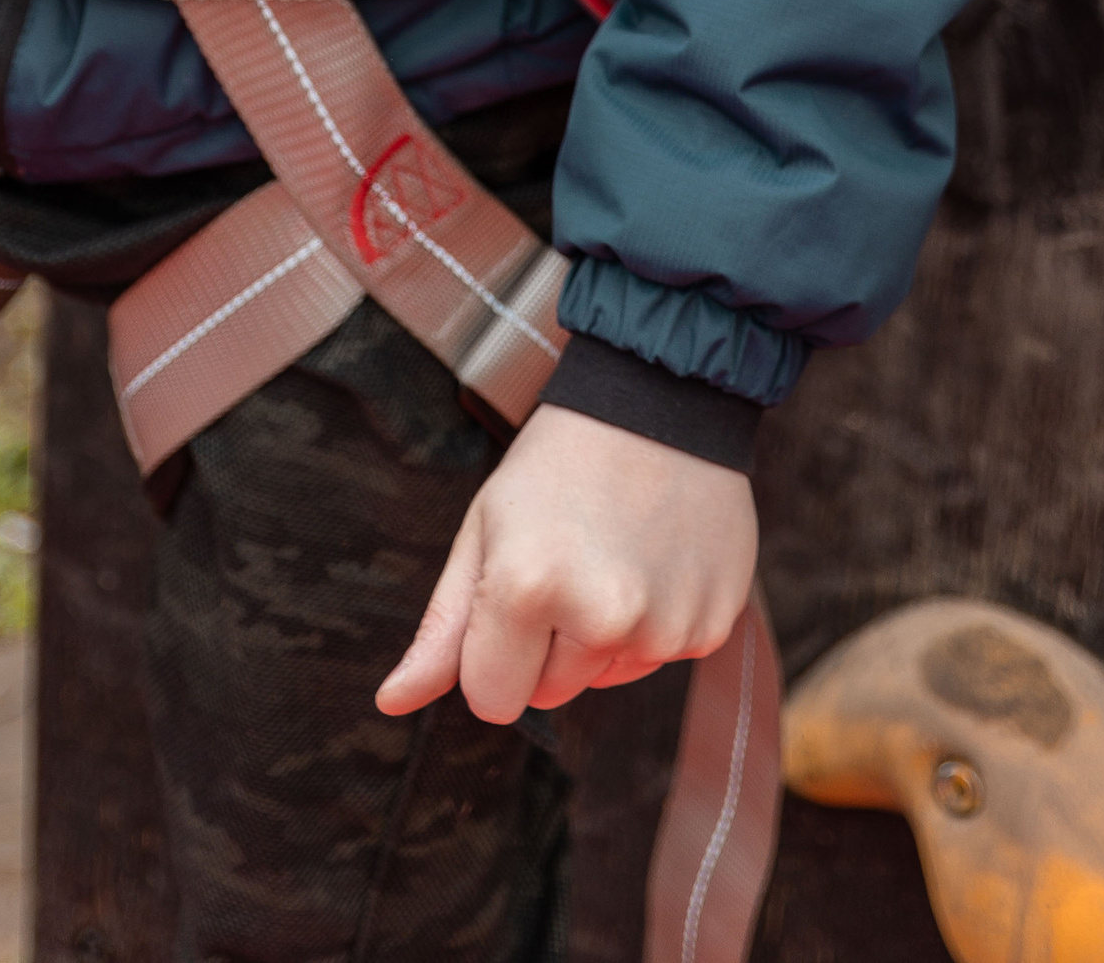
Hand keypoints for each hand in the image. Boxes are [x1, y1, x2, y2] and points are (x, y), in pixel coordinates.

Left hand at [376, 404, 756, 725]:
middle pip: (551, 693)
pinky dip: (653, 623)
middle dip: (548, 644)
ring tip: (613, 553)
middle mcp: (602, 618)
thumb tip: (393, 702)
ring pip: (606, 678)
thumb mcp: (484, 529)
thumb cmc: (555, 464)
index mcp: (528, 589)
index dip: (492, 654)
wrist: (659, 402)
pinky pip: (661, 660)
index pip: (492, 699)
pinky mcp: (711, 629)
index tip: (510, 595)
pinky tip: (654, 559)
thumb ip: (442, 628)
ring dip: (602, 635)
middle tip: (566, 560)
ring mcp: (664, 627)